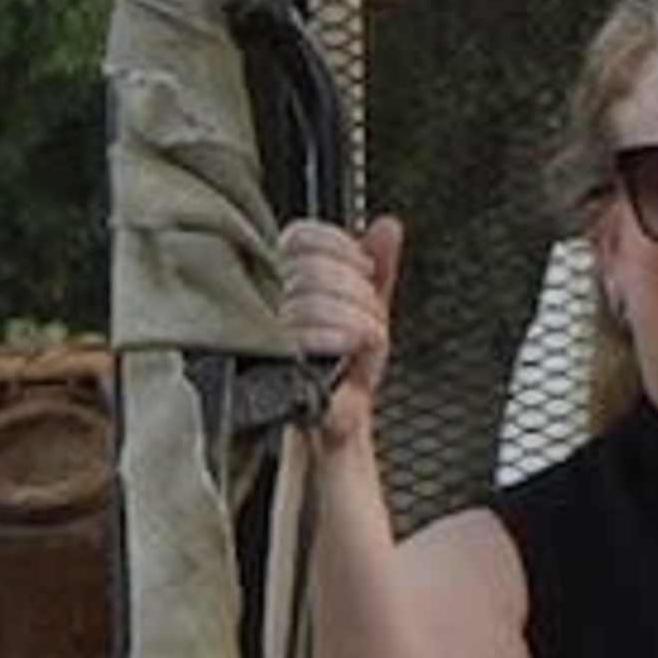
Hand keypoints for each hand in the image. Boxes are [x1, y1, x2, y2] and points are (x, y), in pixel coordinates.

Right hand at [277, 210, 400, 450]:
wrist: (338, 429)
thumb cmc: (348, 373)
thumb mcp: (370, 313)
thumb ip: (379, 267)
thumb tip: (387, 227)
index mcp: (291, 285)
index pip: (298, 238)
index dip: (337, 246)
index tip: (364, 267)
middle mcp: (272, 306)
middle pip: (310, 268)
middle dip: (358, 292)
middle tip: (372, 318)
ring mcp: (270, 337)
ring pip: (309, 299)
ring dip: (356, 319)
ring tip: (366, 341)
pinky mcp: (274, 370)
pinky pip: (297, 337)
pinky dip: (332, 337)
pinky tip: (349, 348)